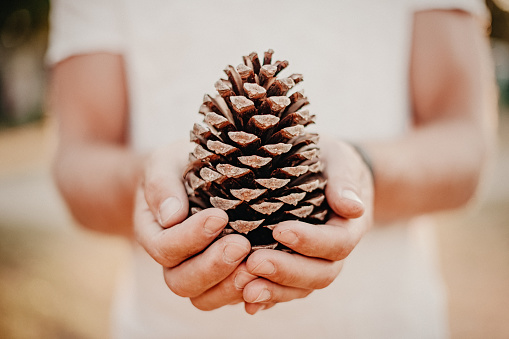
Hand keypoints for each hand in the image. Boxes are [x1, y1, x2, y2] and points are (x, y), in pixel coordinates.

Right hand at [134, 141, 255, 310]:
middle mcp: (173, 261)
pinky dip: (249, 292)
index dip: (190, 237)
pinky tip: (268, 277)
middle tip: (241, 244)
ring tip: (256, 265)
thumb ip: (161, 185)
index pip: (165, 247)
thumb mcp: (164, 164)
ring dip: (230, 286)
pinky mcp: (223, 278)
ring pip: (206, 298)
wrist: (193, 175)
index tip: (219, 216)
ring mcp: (198, 273)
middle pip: (182, 282)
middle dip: (212, 266)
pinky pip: (230, 297)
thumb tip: (171, 216)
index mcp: (154, 233)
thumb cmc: (178, 166)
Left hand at [241, 137, 373, 313]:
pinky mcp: (295, 268)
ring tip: (245, 290)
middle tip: (254, 263)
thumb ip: (344, 181)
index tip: (280, 230)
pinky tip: (246, 303)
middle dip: (287, 271)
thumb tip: (353, 208)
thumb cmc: (329, 161)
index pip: (337, 242)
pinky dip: (268, 299)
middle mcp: (334, 251)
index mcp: (348, 225)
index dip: (311, 241)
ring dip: (274, 291)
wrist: (325, 171)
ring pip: (301, 288)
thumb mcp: (338, 160)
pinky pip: (285, 290)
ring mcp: (315, 263)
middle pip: (320, 274)